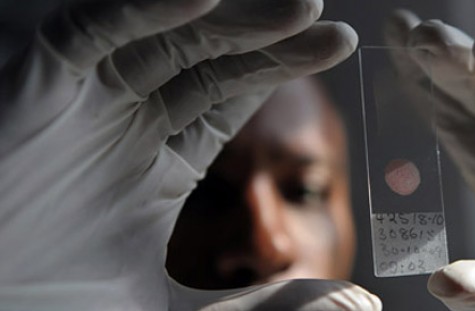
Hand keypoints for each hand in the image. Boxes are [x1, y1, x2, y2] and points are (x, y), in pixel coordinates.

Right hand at [0, 0, 379, 309]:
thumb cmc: (56, 304)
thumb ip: (262, 305)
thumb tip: (353, 306)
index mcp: (160, 156)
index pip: (232, 96)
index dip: (283, 68)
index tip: (338, 47)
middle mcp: (128, 116)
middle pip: (213, 60)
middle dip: (272, 40)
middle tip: (331, 26)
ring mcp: (86, 95)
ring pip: (169, 36)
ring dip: (232, 20)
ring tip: (301, 9)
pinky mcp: (40, 81)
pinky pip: (96, 31)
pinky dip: (145, 13)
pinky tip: (203, 2)